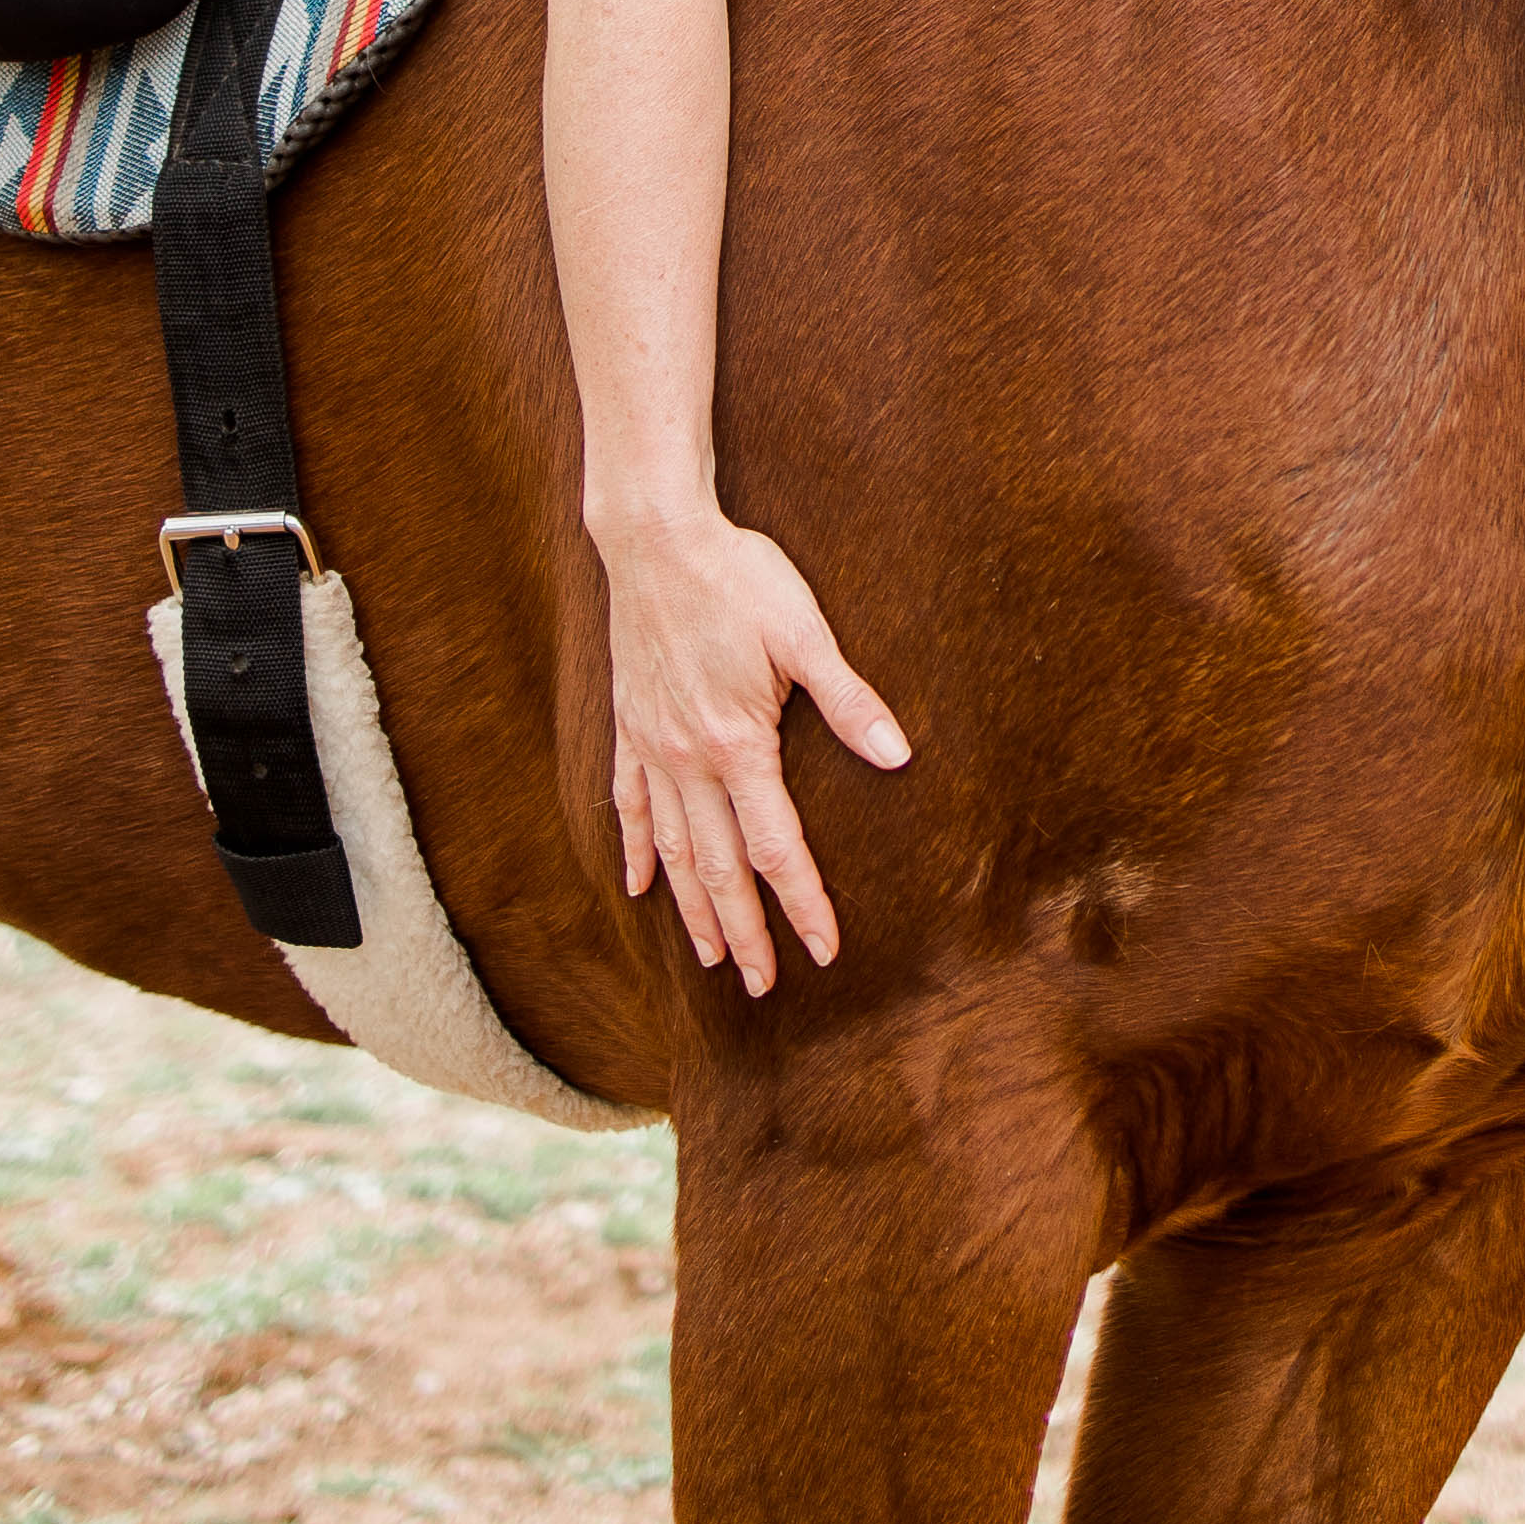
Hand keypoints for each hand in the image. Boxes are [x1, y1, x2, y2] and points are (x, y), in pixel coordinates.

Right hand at [599, 508, 908, 993]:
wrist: (655, 538)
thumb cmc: (738, 577)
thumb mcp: (805, 633)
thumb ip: (849, 700)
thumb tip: (897, 756)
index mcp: (737, 745)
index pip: (775, 846)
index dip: (802, 903)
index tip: (824, 949)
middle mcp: (688, 759)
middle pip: (718, 866)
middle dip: (743, 931)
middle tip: (762, 985)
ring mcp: (652, 747)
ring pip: (671, 848)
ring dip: (691, 907)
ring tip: (708, 958)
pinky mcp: (629, 727)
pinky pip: (627, 803)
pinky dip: (634, 851)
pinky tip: (638, 888)